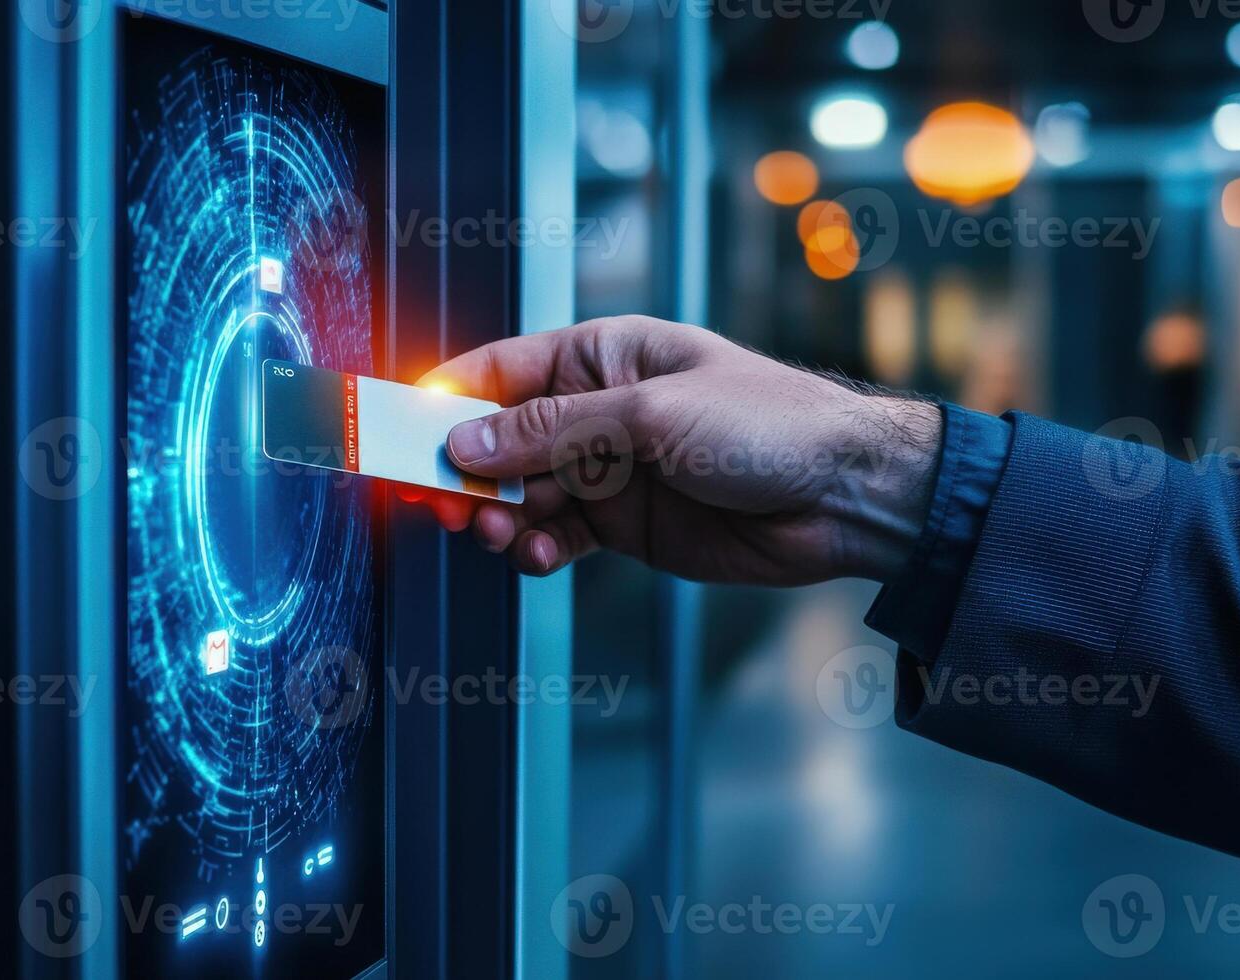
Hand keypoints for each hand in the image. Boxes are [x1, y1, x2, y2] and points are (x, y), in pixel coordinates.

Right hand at [419, 316, 943, 583]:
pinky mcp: (625, 524)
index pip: (497, 371)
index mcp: (600, 355)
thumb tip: (467, 442)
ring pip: (520, 494)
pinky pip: (556, 536)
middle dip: (463, 472)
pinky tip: (541, 558)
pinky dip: (537, 550)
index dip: (440, 401)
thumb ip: (553, 433)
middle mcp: (595, 410)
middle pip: (496, 439)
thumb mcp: (652, 417)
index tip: (393, 434)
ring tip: (501, 534)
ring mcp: (608, 469)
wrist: (846, 496)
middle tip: (443, 505)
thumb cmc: (768, 424)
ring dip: (498, 516)